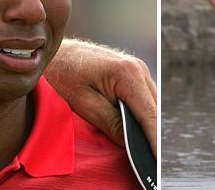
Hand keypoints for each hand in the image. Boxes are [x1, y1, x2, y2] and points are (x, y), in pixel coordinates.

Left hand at [43, 39, 156, 156]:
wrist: (55, 53)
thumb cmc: (64, 75)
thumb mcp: (83, 104)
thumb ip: (111, 124)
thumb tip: (131, 144)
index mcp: (127, 74)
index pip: (149, 114)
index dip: (155, 140)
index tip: (159, 161)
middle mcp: (138, 69)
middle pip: (154, 110)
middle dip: (154, 134)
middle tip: (150, 159)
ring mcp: (138, 69)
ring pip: (152, 103)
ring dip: (149, 123)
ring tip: (145, 147)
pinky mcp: (133, 72)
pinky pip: (144, 97)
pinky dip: (143, 113)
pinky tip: (136, 127)